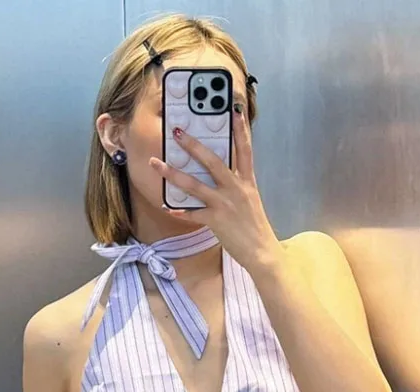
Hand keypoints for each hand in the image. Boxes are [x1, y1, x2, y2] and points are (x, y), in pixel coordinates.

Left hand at [150, 106, 281, 273]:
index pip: (245, 150)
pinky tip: (167, 206)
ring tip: (157, 163)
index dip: (240, 130)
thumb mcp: (250, 201)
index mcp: (247, 182)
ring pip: (195, 185)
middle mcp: (236, 189)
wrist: (262, 252)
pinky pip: (193, 213)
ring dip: (173, 173)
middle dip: (193, 145)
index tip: (234, 110)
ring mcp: (225, 204)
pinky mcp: (216, 220)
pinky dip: (179, 211)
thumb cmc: (255, 228)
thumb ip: (237, 187)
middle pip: (213, 161)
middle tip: (178, 132)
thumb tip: (221, 178)